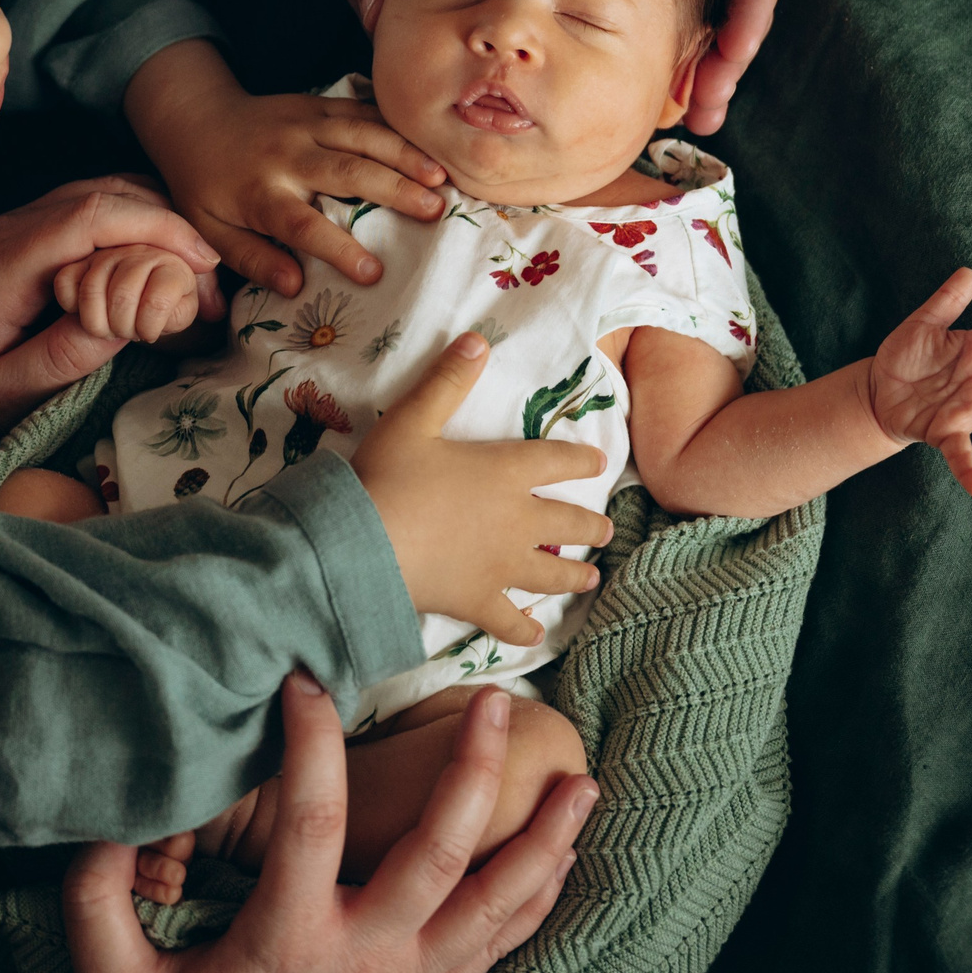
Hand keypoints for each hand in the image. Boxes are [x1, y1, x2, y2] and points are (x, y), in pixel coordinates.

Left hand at [0, 177, 225, 439]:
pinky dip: (132, 228)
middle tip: (214, 284)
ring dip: (155, 224)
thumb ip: (61, 356)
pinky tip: (158, 267)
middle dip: (171, 227)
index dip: (159, 228)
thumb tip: (130, 317)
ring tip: (195, 280)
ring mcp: (11, 229)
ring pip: (100, 195)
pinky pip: (85, 213)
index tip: (206, 264)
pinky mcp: (18, 240)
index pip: (92, 215)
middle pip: (105, 193)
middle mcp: (7, 231)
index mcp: (2, 265)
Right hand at [65, 675, 594, 972]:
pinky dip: (540, 898)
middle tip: (496, 703)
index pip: (312, 825)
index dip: (311, 747)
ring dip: (544, 843)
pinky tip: (569, 853)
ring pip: (497, 907)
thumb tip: (103, 822)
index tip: (305, 683)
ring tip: (582, 780)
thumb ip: (96, 902)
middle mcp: (364, 958)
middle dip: (475, 775)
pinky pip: (502, 947)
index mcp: (288, 944)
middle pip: (440, 856)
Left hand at [124, 39, 447, 296]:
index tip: (373, 274)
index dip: (338, 249)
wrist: (194, 118)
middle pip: (346, 172)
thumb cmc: (206, 185)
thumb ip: (252, 260)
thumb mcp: (211, 231)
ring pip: (363, 135)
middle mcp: (286, 155)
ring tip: (442, 176)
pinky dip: (396, 126)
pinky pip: (362, 111)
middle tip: (434, 212)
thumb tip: (294, 286)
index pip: (302, 225)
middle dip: (394, 190)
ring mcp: (306, 124)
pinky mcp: (318, 105)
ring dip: (405, 153)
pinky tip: (428, 142)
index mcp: (259, 193)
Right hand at [352, 334, 609, 643]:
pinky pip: (510, 623)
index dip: (580, 459)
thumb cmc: (388, 477)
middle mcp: (516, 521)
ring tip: (591, 576)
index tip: (599, 461)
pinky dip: (525, 630)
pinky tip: (534, 633)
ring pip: (552, 573)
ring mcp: (501, 566)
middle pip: (568, 523)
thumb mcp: (414, 419)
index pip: (557, 460)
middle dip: (591, 525)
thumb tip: (476, 339)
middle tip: (605, 528)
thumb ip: (447, 380)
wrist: (365, 544)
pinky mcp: (478, 602)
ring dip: (575, 574)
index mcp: (505, 472)